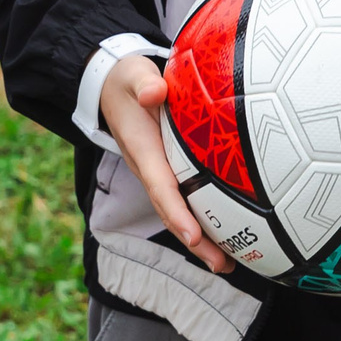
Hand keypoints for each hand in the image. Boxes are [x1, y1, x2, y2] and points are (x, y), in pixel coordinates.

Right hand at [99, 53, 231, 272]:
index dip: (177, 213)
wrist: (112, 87)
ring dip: (201, 240)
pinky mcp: (169, 171)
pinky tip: (228, 237)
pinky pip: (186, 201)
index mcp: (143, 150)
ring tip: (229, 265)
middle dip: (195, 241)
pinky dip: (203, 222)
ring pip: (179, 212)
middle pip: (172, 211)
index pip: (161, 187)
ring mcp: (159, 173)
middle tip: (222, 265)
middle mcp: (150, 169)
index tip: (193, 235)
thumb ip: (144, 83)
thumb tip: (156, 92)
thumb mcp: (133, 75)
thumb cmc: (128, 81)